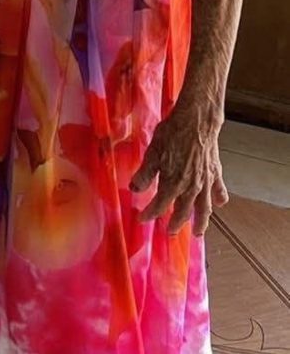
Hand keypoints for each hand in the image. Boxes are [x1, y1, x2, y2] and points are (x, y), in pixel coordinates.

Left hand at [130, 98, 227, 235]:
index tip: (142, 220)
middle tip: (170, 232)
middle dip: (175, 223)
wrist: (196, 121)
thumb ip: (144, 174)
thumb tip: (134, 190)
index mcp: (173, 183)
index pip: (160, 206)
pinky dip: (218, 199)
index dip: (150, 214)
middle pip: (183, 211)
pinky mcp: (215, 172)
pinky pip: (218, 190)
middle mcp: (191, 187)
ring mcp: (205, 181)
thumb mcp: (152, 153)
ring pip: (203, 207)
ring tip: (198, 233)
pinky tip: (219, 204)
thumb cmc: (172, 134)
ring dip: (201, 222)